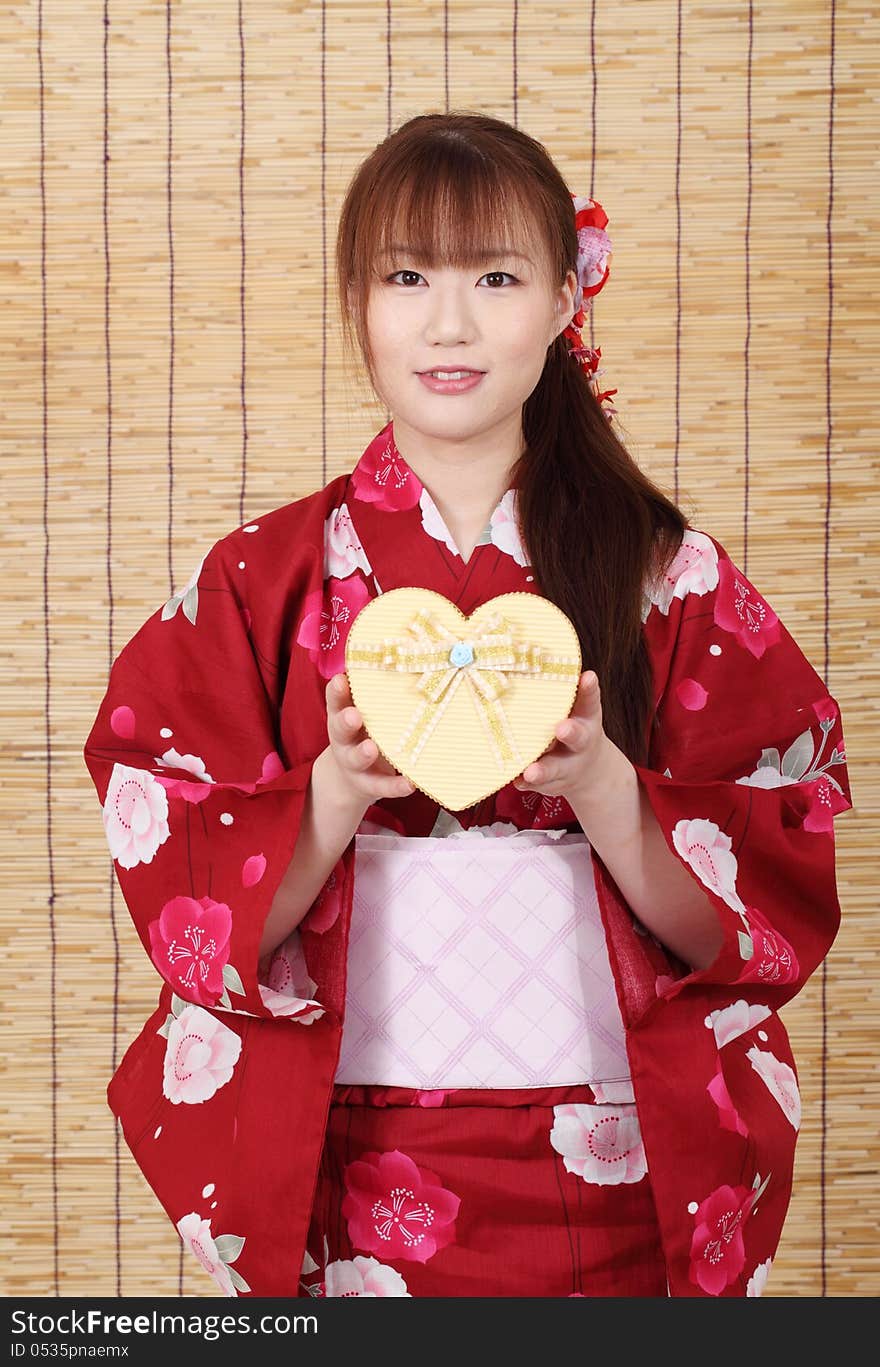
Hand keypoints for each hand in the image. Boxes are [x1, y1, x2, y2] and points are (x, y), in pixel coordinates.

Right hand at [324, 672, 415, 804]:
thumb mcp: (364, 711)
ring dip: (363, 754)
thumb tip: (400, 651)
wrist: (350, 777)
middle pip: (340, 730)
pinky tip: (410, 783)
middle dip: (346, 721)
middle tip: (354, 715)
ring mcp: (355, 764)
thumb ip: (373, 692)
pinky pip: (383, 786)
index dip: (337, 692)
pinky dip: (396, 786)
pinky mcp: (370, 784)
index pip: (336, 701)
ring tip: (371, 749)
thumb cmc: (364, 731)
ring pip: (356, 759)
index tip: (341, 680)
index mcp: (342, 716)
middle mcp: (344, 740)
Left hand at [511, 670, 609, 804]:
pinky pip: (538, 784)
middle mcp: (580, 742)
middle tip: (562, 728)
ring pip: (555, 767)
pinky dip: (527, 783)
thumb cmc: (573, 725)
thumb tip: (528, 649)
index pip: (590, 700)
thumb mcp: (576, 708)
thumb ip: (564, 688)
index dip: (589, 689)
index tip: (587, 676)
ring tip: (531, 771)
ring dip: (543, 769)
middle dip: (570, 732)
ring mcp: (566, 765)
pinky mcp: (551, 782)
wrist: (589, 771)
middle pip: (578, 737)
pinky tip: (517, 780)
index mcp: (587, 717)